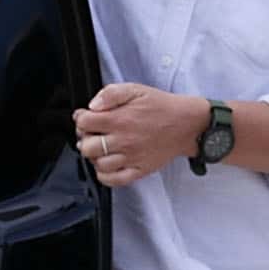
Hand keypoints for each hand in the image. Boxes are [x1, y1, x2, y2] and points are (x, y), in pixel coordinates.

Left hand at [74, 84, 197, 188]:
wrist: (187, 124)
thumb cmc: (162, 107)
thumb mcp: (136, 89)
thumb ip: (111, 93)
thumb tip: (93, 105)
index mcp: (119, 119)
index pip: (84, 123)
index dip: (81, 119)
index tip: (87, 117)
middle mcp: (123, 140)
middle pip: (86, 146)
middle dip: (85, 139)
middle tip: (93, 134)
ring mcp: (130, 158)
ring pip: (98, 164)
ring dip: (94, 157)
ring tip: (101, 149)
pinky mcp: (139, 170)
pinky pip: (114, 180)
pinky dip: (105, 176)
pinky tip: (106, 166)